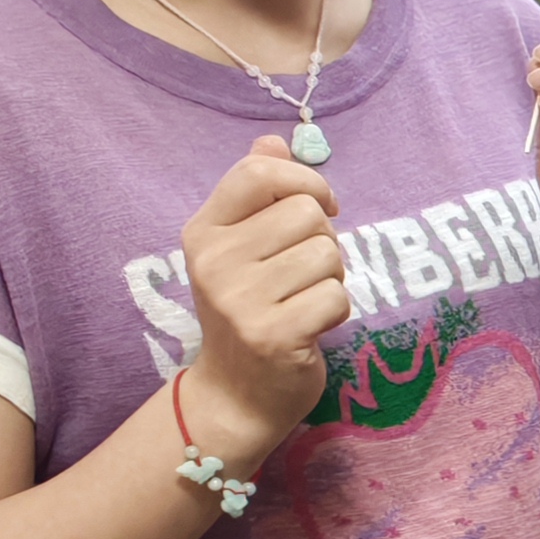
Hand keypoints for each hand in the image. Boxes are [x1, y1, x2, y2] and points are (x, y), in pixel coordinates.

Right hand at [178, 136, 351, 458]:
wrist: (234, 396)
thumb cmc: (247, 311)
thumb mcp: (239, 248)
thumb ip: (256, 193)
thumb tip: (273, 142)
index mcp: (203, 232)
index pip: (260, 173)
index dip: (306, 181)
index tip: (322, 206)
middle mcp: (214, 263)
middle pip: (307, 213)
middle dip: (324, 240)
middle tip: (304, 274)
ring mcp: (240, 301)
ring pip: (328, 254)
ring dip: (331, 278)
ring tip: (304, 301)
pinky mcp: (273, 336)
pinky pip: (335, 296)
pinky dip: (335, 311)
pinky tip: (310, 327)